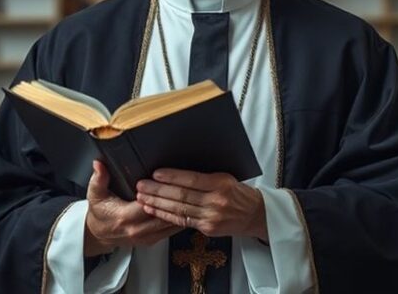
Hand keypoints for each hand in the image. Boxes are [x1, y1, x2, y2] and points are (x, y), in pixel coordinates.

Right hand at [84, 161, 181, 256]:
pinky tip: (186, 210)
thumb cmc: (99, 213)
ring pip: (170, 224)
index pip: (147, 205)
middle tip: (186, 188)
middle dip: (174, 202)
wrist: (99, 234)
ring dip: (180, 211)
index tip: (166, 182)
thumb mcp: (95, 193)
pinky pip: (170, 231)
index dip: (157, 194)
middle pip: (163, 215)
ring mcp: (146, 237)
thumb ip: (99, 178)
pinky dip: (179, 220)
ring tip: (190, 198)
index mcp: (124, 217)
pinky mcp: (152, 240)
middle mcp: (137, 230)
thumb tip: (98, 164)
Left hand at [135, 168, 267, 241]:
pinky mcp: (207, 228)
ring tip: (142, 197)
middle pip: (182, 195)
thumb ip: (205, 176)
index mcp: (221, 183)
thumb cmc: (239, 193)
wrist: (255, 215)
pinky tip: (153, 209)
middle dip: (158, 190)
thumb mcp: (226, 177)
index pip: (192, 179)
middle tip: (141, 185)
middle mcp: (216, 201)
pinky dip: (165, 215)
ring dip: (157, 203)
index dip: (172, 177)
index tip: (156, 173)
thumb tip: (177, 170)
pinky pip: (182, 221)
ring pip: (179, 209)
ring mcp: (211, 216)